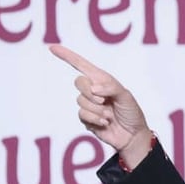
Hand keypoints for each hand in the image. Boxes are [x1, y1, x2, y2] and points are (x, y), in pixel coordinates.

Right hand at [49, 44, 153, 168]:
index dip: (67, 56)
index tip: (52, 47)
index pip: (82, 65)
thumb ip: (111, 87)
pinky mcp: (86, 119)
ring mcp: (89, 105)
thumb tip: (94, 88)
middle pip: (79, 82)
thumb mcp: (126, 96)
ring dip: (97, 109)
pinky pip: (82, 114)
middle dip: (90, 92)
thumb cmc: (131, 113)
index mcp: (102, 80)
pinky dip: (94, 119)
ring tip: (109, 115)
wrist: (132, 136)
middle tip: (104, 101)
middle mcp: (93, 90)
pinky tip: (105, 122)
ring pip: (80, 100)